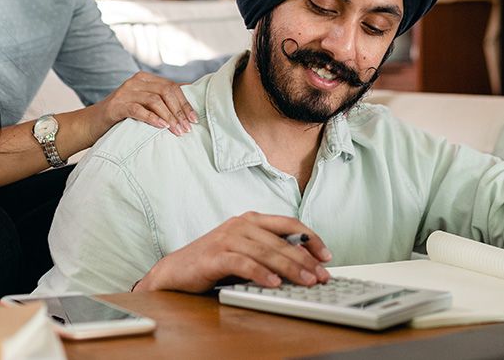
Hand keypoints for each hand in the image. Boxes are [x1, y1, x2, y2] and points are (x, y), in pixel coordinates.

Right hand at [95, 71, 197, 135]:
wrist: (91, 124)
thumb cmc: (122, 117)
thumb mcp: (142, 105)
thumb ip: (160, 102)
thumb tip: (187, 110)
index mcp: (145, 79)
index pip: (172, 87)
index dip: (185, 103)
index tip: (195, 119)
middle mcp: (136, 81)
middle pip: (166, 91)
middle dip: (179, 111)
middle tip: (187, 128)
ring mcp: (125, 92)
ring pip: (155, 100)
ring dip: (169, 117)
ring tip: (178, 131)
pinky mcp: (116, 105)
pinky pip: (138, 110)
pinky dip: (152, 118)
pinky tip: (162, 127)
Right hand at [134, 212, 332, 292]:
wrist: (176, 270)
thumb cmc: (213, 262)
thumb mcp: (246, 252)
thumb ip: (269, 252)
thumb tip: (303, 265)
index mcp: (251, 220)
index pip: (288, 223)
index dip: (311, 238)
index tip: (327, 256)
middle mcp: (240, 225)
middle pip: (281, 241)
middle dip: (305, 260)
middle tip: (322, 276)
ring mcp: (227, 238)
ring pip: (266, 252)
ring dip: (289, 268)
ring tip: (306, 281)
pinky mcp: (214, 255)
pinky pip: (243, 263)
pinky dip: (260, 273)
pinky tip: (273, 283)